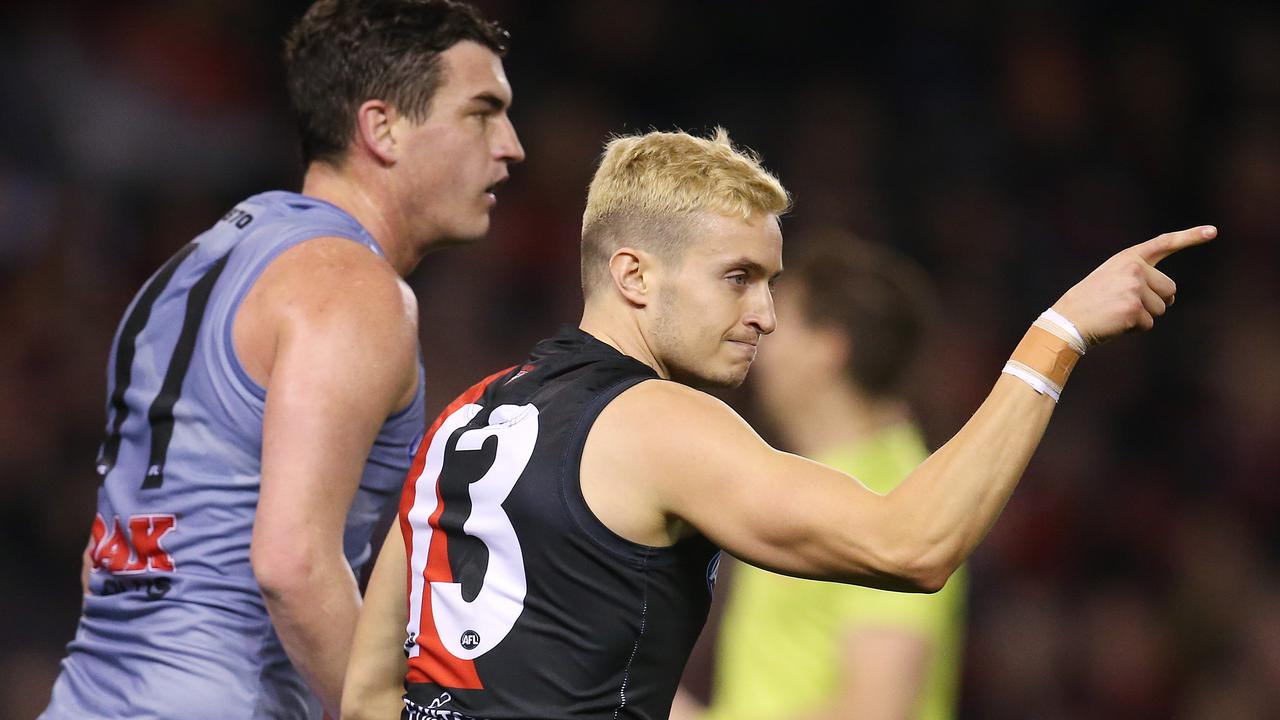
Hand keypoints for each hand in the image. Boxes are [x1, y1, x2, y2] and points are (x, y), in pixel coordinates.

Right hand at [1051, 225, 1215, 346]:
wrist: (1067, 320)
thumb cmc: (1090, 302)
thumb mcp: (1111, 278)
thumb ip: (1139, 277)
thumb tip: (1170, 298)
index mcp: (1128, 258)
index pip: (1164, 243)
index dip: (1190, 237)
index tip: (1212, 231)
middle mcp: (1134, 269)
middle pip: (1170, 289)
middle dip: (1156, 301)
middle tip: (1126, 305)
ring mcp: (1135, 288)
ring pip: (1161, 308)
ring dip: (1143, 316)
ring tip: (1116, 312)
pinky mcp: (1134, 309)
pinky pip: (1149, 324)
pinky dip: (1135, 328)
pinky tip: (1115, 322)